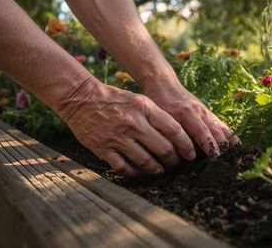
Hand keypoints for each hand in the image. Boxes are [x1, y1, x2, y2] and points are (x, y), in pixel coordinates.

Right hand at [57, 78, 195, 176]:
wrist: (81, 99)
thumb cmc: (114, 99)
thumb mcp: (139, 100)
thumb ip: (157, 115)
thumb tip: (177, 134)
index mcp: (145, 108)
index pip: (173, 130)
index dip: (185, 144)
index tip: (190, 153)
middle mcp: (133, 124)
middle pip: (163, 148)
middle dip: (174, 160)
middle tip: (177, 164)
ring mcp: (118, 138)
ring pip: (146, 161)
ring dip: (157, 169)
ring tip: (161, 170)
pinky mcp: (103, 149)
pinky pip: (124, 167)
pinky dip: (135, 173)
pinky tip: (140, 173)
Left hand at [146, 86, 239, 156]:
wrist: (163, 84)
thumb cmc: (159, 103)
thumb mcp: (160, 117)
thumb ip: (168, 133)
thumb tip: (175, 155)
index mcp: (187, 113)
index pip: (201, 131)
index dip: (209, 145)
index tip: (215, 158)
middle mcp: (200, 112)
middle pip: (215, 130)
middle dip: (223, 146)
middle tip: (230, 161)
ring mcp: (206, 112)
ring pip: (221, 127)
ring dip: (230, 141)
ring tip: (239, 154)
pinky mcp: (208, 113)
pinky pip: (221, 124)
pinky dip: (230, 134)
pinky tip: (237, 145)